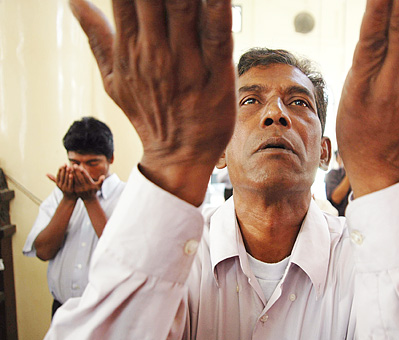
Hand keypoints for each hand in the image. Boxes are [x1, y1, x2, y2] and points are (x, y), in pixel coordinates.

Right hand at [47, 164, 76, 199]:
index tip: (62, 164)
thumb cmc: (65, 189)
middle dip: (64, 170)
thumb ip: (53, 178)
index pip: (58, 175)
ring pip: (66, 179)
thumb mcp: (59, 184)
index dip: (60, 169)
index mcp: (58, 183)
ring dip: (67, 173)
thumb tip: (46, 173)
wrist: (69, 199)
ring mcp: (65, 188)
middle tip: (66, 164)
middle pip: (62, 176)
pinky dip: (70, 178)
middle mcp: (60, 185)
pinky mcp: (70, 190)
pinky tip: (72, 174)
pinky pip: (70, 183)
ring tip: (69, 167)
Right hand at [70, 0, 235, 205]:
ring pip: (184, 5)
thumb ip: (96, 36)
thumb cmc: (149, 114)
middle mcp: (155, 50)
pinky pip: (217, 30)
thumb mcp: (113, 78)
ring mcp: (186, 61)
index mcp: (130, 47)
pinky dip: (217, 6)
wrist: (178, 155)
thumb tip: (73, 1)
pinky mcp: (217, 72)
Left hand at [72, 165, 104, 200]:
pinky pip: (73, 183)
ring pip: (76, 180)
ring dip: (73, 174)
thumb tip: (103, 176)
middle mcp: (85, 187)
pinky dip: (71, 178)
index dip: (83, 172)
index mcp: (91, 185)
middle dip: (77, 171)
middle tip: (74, 165)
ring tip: (70, 168)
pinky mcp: (76, 190)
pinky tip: (69, 173)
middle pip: (80, 178)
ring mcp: (80, 189)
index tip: (80, 167)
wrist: (89, 199)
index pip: (86, 177)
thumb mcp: (99, 186)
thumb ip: (101, 181)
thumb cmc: (94, 190)